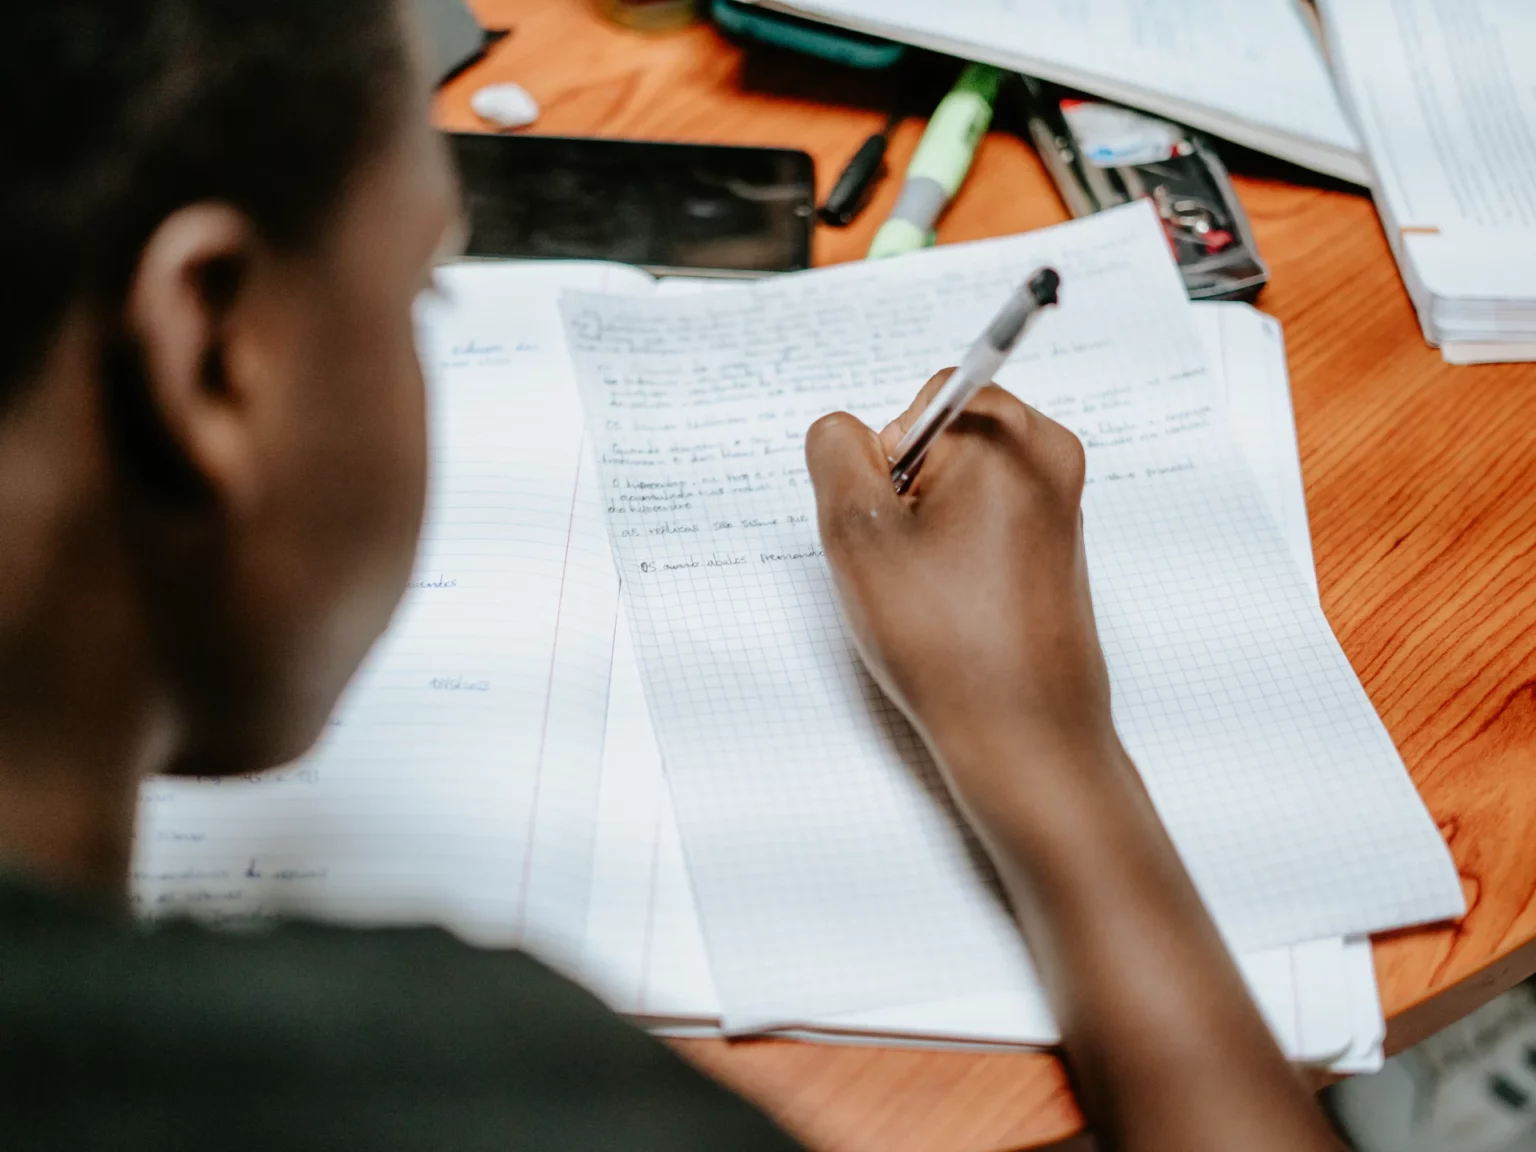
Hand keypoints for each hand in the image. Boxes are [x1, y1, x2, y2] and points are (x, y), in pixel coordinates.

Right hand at [805, 373, 1121, 812]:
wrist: (1023, 735)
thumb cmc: (948, 642)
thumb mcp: (857, 535)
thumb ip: (833, 455)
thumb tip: (841, 431)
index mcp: (1010, 435)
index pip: (919, 401)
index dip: (886, 463)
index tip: (895, 524)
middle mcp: (1050, 457)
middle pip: (942, 440)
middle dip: (907, 493)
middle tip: (905, 563)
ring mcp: (1061, 505)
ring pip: (958, 485)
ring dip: (928, 528)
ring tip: (930, 592)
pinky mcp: (1057, 547)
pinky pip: (985, 521)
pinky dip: (958, 553)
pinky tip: (953, 606)